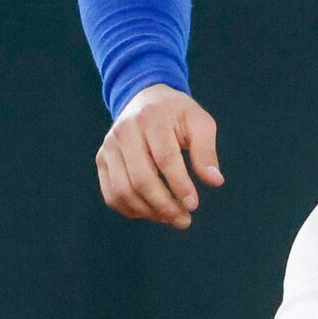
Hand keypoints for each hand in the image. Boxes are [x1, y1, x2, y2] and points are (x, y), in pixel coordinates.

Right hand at [96, 84, 223, 228]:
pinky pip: (111, 194)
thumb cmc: (177, 114)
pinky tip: (152, 213)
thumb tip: (215, 181)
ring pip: (123, 190)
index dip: (179, 185)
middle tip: (184, 220)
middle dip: (164, 205)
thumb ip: (207, 151)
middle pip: (141, 179)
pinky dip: (131, 210)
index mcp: (151, 118)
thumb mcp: (199, 122)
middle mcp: (124, 131)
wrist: (145, 99)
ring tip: (171, 218)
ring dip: (148, 212)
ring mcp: (109, 146)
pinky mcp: (102, 159)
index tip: (193, 204)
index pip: (165, 158)